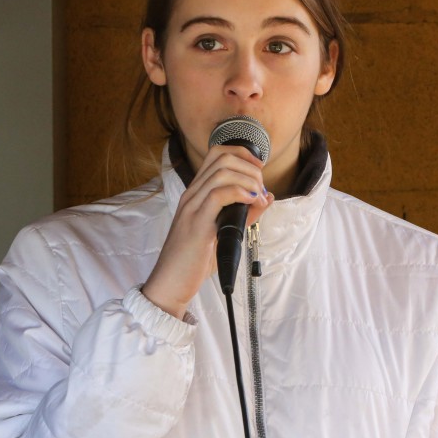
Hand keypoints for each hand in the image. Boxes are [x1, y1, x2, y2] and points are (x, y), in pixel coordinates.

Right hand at [142, 145, 272, 319]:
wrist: (171, 282)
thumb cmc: (194, 260)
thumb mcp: (225, 231)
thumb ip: (244, 214)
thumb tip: (266, 197)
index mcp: (196, 193)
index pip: (217, 154)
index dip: (243, 154)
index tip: (259, 170)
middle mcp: (192, 194)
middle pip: (222, 157)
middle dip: (250, 167)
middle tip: (261, 189)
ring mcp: (192, 206)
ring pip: (222, 172)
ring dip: (248, 180)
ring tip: (258, 198)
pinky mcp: (197, 223)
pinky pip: (218, 195)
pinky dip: (240, 193)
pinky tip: (251, 202)